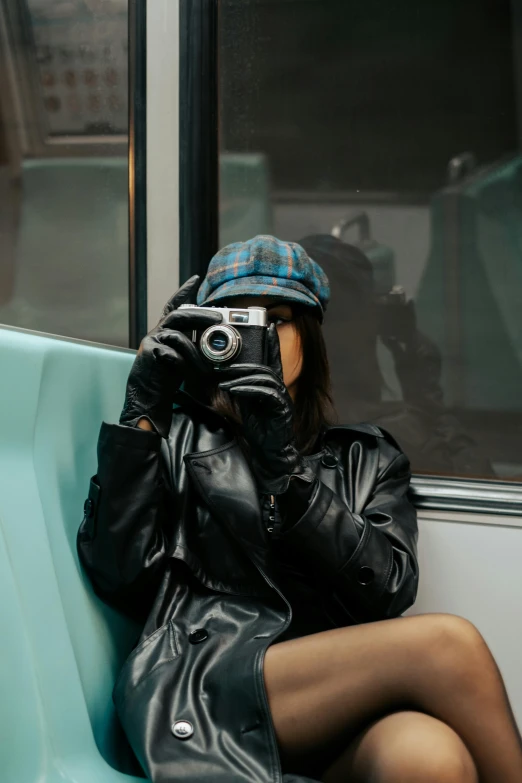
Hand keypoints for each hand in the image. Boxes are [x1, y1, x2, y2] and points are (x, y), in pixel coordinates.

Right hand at [120, 276, 221, 437]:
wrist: (146, 399)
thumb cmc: (165, 380)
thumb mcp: (183, 359)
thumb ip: (192, 346)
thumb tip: (215, 340)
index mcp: (165, 332)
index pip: (174, 306)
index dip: (184, 292)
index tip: (196, 280)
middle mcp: (157, 333)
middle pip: (179, 314)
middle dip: (201, 314)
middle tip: (219, 316)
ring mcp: (151, 342)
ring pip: (178, 334)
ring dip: (197, 347)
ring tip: (210, 359)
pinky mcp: (149, 354)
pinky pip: (171, 352)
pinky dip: (184, 361)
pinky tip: (190, 369)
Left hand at [218, 324, 313, 492]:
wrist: (269, 452)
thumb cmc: (259, 428)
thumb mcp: (245, 403)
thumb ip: (240, 388)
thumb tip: (224, 375)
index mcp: (272, 385)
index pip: (273, 358)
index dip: (272, 342)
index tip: (269, 325)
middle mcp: (279, 388)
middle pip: (266, 365)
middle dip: (244, 363)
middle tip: (223, 363)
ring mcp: (282, 398)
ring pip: (264, 377)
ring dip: (242, 377)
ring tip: (224, 380)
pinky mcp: (281, 409)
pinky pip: (265, 393)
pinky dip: (247, 390)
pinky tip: (234, 390)